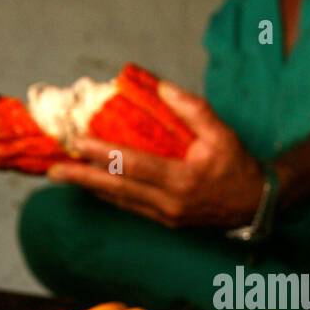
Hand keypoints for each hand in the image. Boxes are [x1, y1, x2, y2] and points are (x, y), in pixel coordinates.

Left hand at [47, 80, 264, 229]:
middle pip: (118, 189)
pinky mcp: (165, 222)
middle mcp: (169, 203)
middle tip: (53, 171)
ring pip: (120, 201)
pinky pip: (130, 207)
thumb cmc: (238, 165)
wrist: (256, 205)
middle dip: (83, 178)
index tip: (78, 144)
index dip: (105, 154)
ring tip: (63, 176)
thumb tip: (161, 87)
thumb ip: (193, 109)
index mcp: (182, 180)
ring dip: (90, 188)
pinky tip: (92, 185)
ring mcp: (166, 216)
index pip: (135, 166)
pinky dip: (109, 195)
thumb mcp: (222, 133)